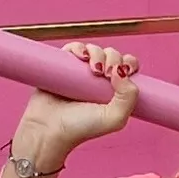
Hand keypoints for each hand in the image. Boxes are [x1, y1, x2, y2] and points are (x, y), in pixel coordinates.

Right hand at [12, 43, 138, 170]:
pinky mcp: (62, 67)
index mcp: (114, 90)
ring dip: (97, 53)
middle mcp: (98, 80)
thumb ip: (129, 97)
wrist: (49, 130)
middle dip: (113, 58)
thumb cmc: (80, 128)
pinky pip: (73, 48)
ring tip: (92, 68)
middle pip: (113, 55)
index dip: (128, 64)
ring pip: (95, 49)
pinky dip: (79, 47)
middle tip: (105, 74)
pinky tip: (81, 56)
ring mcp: (80, 72)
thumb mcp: (115, 118)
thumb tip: (121, 71)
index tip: (122, 73)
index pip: (128, 67)